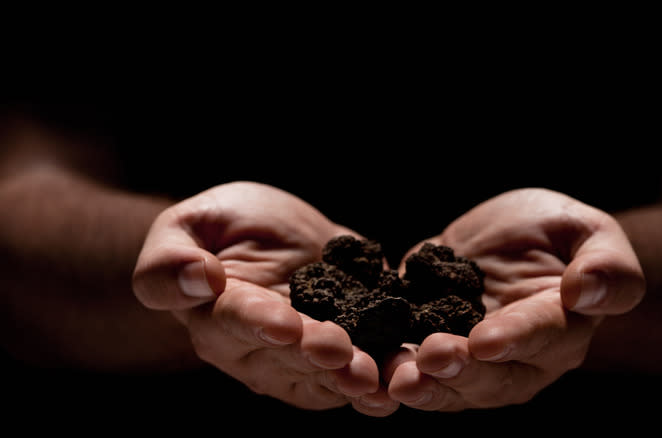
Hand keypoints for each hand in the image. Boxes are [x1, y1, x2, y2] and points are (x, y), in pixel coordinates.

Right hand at [132, 182, 397, 415]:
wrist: (267, 234)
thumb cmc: (220, 226)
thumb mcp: (187, 225)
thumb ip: (171, 258)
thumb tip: (198, 279)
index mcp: (218, 318)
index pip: (236, 323)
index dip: (260, 324)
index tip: (285, 324)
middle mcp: (261, 349)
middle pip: (290, 357)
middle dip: (317, 355)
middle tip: (340, 352)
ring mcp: (306, 356)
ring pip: (329, 376)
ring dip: (354, 379)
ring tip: (376, 378)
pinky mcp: (348, 346)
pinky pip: (366, 365)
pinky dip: (386, 371)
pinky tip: (406, 374)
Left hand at [386, 188, 644, 410]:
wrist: (509, 237)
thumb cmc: (557, 232)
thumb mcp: (589, 231)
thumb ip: (606, 265)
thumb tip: (587, 290)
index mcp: (560, 328)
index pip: (541, 336)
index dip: (514, 338)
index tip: (486, 340)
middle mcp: (516, 358)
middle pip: (491, 376)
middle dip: (459, 370)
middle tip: (430, 358)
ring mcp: (468, 359)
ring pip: (448, 386)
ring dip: (421, 386)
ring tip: (395, 380)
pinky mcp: (426, 345)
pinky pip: (407, 367)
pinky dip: (385, 373)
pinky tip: (363, 370)